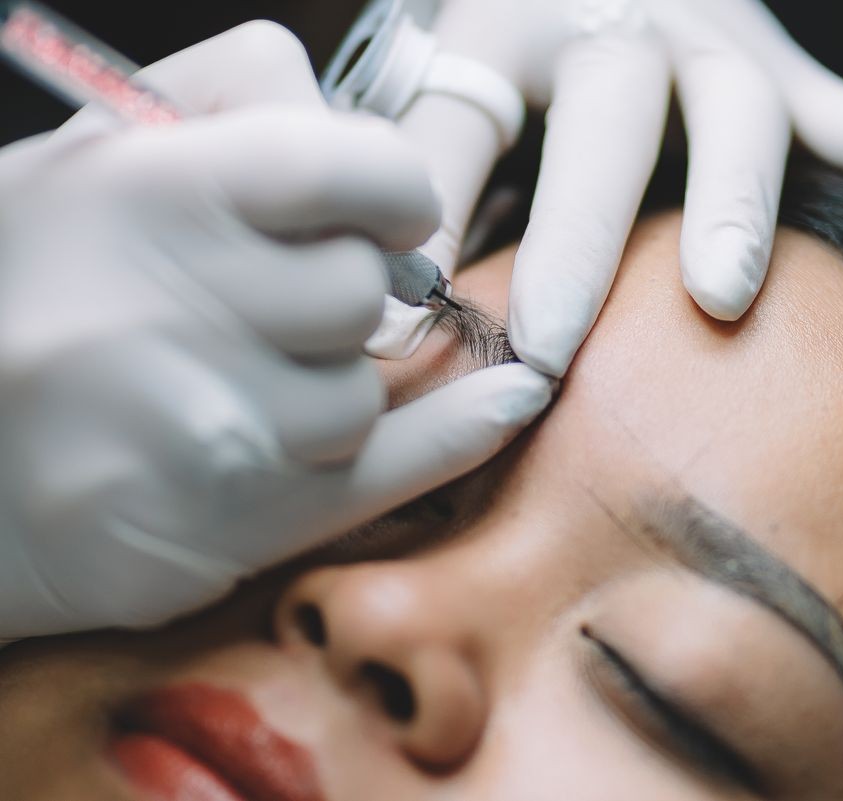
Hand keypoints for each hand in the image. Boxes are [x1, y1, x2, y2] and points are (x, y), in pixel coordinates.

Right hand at [0, 22, 552, 639]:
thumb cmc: (24, 296)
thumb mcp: (89, 161)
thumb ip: (226, 106)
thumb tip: (357, 126)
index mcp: (149, 194)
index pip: (357, 167)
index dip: (388, 189)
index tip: (377, 210)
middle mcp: (182, 311)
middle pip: (365, 290)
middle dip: (340, 294)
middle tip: (275, 306)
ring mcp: (218, 429)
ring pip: (362, 389)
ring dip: (324, 382)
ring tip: (234, 387)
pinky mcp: (243, 523)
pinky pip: (402, 467)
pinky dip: (464, 432)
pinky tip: (508, 398)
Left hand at [380, 0, 842, 376]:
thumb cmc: (518, 29)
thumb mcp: (448, 69)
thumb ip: (427, 173)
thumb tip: (389, 305)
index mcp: (509, 24)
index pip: (464, 123)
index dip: (432, 217)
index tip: (402, 323)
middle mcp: (615, 24)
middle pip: (604, 119)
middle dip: (581, 235)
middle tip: (551, 346)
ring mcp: (709, 36)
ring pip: (732, 110)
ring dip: (731, 202)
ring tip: (723, 293)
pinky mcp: (775, 56)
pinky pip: (830, 97)